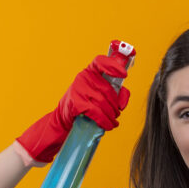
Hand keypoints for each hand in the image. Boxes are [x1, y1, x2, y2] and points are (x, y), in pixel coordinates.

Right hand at [15, 54, 129, 163]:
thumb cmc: (85, 103)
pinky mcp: (77, 103)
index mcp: (90, 71)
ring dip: (111, 116)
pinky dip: (105, 121)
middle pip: (108, 91)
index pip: (100, 62)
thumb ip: (116, 94)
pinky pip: (97, 113)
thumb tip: (122, 103)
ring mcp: (79, 90)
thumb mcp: (99, 94)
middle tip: (116, 114)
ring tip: (113, 121)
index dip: (113, 66)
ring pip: (103, 103)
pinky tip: (108, 125)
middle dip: (115, 106)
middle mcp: (83, 78)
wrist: (65, 117)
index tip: (123, 74)